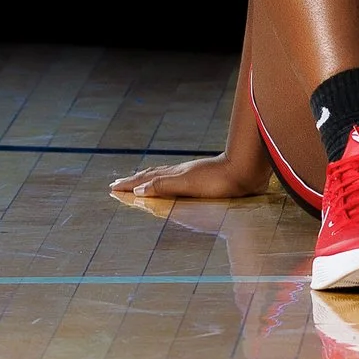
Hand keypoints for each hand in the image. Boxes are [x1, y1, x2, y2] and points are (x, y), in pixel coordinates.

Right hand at [109, 153, 266, 202]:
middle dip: (134, 181)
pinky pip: (177, 179)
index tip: (112, 187)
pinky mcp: (204, 178)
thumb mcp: (188, 184)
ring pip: (164, 176)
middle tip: (117, 184)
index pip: (146, 179)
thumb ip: (164, 186)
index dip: (129, 184)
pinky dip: (165, 181)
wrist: (246, 170)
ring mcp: (192, 174)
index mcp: (175, 176)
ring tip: (139, 181)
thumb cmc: (219, 181)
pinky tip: (173, 182)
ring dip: (148, 179)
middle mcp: (181, 173)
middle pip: (152, 176)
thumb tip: (137, 188)